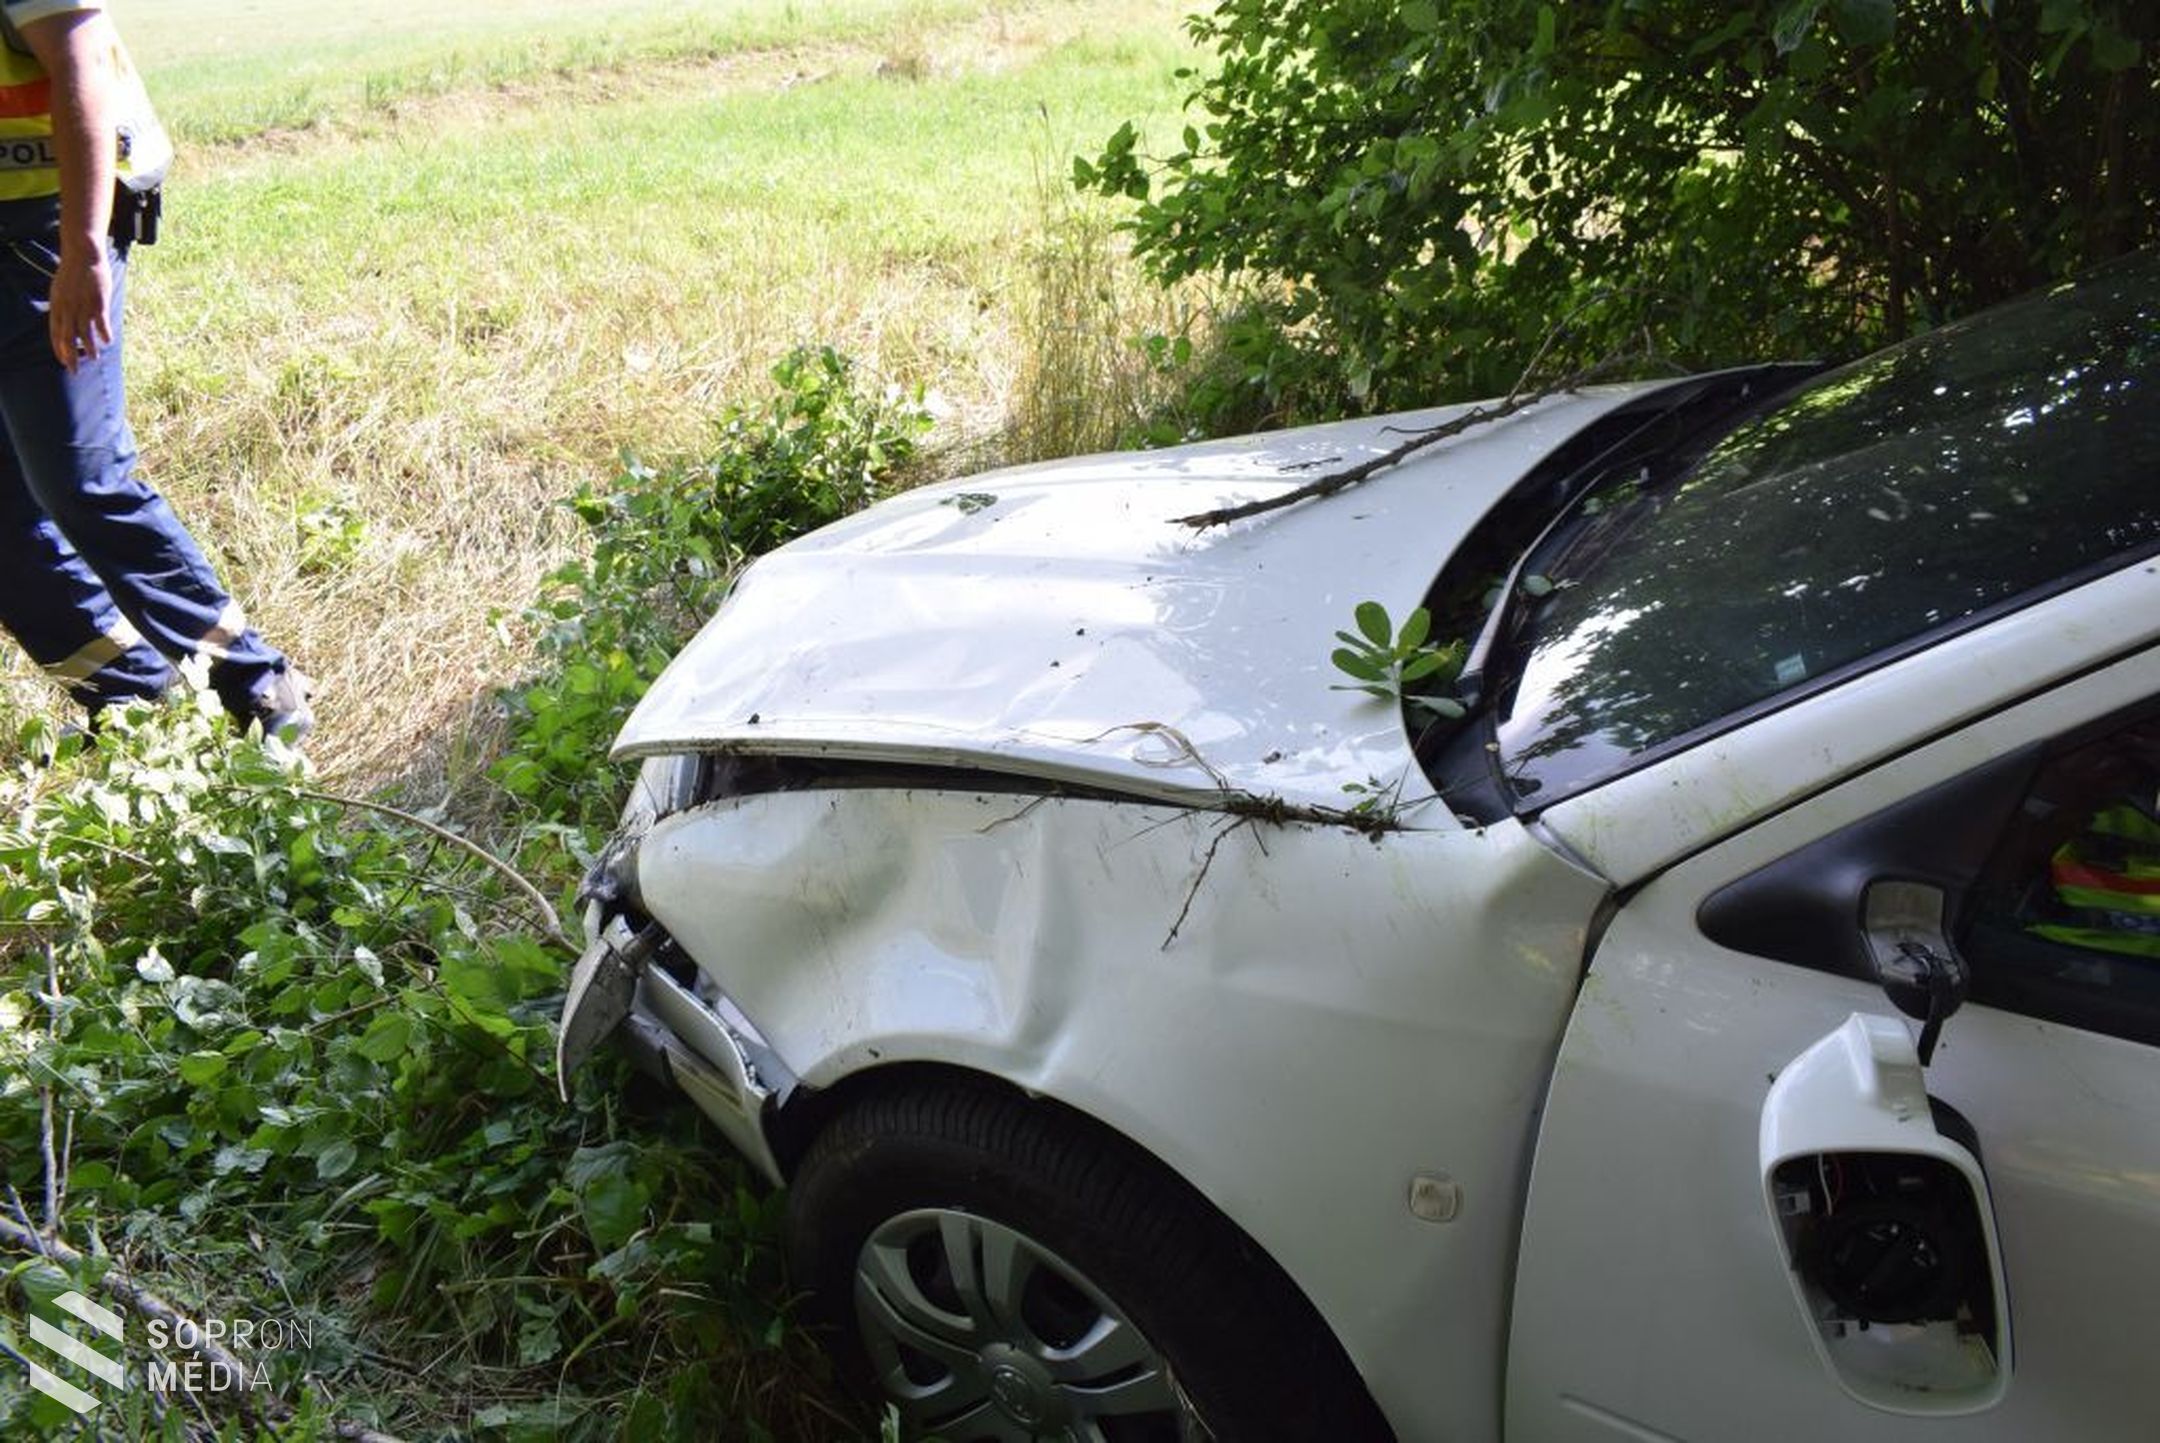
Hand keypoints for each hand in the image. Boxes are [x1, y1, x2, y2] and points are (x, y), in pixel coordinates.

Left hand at [48, 245, 113, 371]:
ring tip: (94, 358)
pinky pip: (101, 323)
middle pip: (67, 338)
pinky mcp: (97, 302)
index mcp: (57, 306)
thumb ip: (62, 306)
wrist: (83, 255)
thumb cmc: (73, 272)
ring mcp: (82, 306)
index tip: (63, 361)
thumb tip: (63, 320)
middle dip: (70, 357)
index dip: (58, 349)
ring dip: (88, 348)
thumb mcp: (60, 290)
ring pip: (84, 333)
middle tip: (74, 371)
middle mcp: (68, 308)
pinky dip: (104, 334)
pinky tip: (108, 341)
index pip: (54, 333)